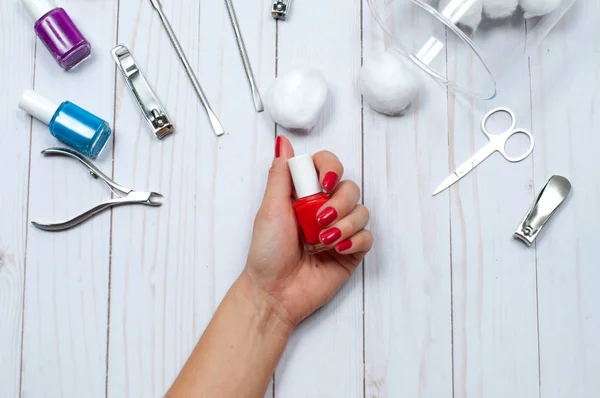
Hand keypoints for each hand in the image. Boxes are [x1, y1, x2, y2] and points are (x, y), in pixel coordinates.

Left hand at [244, 136, 372, 325]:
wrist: (274, 291)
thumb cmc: (267, 251)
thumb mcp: (270, 208)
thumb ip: (281, 174)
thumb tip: (283, 142)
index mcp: (305, 194)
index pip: (328, 165)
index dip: (331, 167)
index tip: (323, 183)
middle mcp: (325, 207)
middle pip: (350, 187)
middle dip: (339, 202)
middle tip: (319, 220)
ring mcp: (339, 229)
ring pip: (362, 211)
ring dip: (345, 224)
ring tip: (323, 241)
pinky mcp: (350, 251)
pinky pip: (367, 236)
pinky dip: (355, 240)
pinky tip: (337, 249)